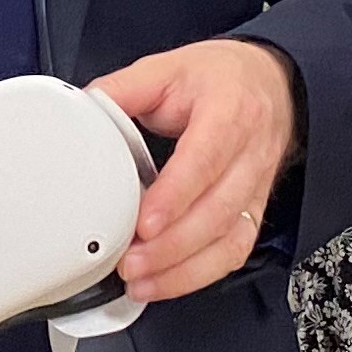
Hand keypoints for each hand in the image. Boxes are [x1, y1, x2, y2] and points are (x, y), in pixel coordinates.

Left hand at [92, 39, 299, 302]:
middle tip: (130, 262)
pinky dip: (201, 274)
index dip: (175, 196)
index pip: (205, 160)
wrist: (270, 82)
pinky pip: (235, 251)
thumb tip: (81, 112)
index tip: (144, 223)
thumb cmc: (220, 78)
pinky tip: (168, 282)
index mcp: (228, 111)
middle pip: (218, 211)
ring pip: (230, 239)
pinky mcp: (254, 210)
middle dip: (172, 246)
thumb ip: (122, 90)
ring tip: (141, 281)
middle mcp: (250, 153)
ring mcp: (256, 187)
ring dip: (184, 269)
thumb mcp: (167, 69)